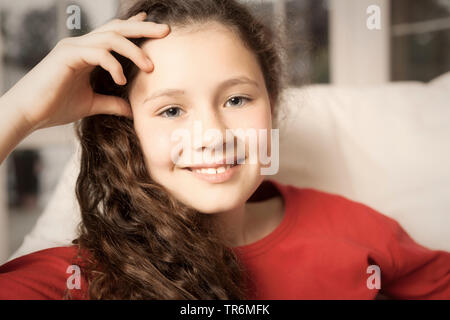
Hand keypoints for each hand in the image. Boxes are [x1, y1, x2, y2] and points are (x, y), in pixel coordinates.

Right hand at [3, 11, 169, 131]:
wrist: (30, 114)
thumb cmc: (55, 107)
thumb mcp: (92, 104)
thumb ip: (112, 103)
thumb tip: (132, 110)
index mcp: (87, 52)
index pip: (115, 34)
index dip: (135, 28)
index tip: (154, 28)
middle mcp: (81, 45)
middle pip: (117, 28)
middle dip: (143, 28)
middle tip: (166, 31)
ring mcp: (74, 47)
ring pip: (111, 38)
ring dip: (134, 51)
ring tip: (150, 67)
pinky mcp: (67, 55)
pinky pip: (98, 53)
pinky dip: (113, 64)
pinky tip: (121, 79)